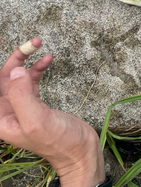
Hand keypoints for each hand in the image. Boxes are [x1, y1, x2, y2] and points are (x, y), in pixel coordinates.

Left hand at [0, 38, 104, 186]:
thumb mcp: (36, 120)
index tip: (0, 44)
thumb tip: (14, 70)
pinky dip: (37, 68)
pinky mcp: (36, 103)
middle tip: (31, 42)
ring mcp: (21, 106)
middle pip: (1, 78)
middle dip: (13, 59)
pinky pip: (31, 80)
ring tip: (38, 44)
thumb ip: (22, 95)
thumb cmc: (58, 142)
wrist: (80, 150)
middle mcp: (6, 111)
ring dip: (25, 60)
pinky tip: (47, 60)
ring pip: (16, 76)